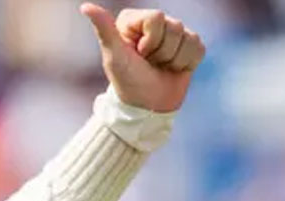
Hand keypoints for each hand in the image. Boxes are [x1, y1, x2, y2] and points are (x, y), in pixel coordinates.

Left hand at [80, 3, 205, 112]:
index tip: (138, 55)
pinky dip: (187, 64)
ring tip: (160, 67)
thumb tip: (85, 7)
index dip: (151, 41)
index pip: (157, 17)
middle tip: (149, 63)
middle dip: (162, 52)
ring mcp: (174, 33)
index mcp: (133, 20)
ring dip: (174, 60)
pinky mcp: (189, 46)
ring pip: (189, 38)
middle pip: (175, 27)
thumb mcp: (114, 56)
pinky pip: (198, 48)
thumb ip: (104, 29)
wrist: (147, 106)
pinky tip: (173, 69)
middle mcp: (154, 22)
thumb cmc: (127, 81)